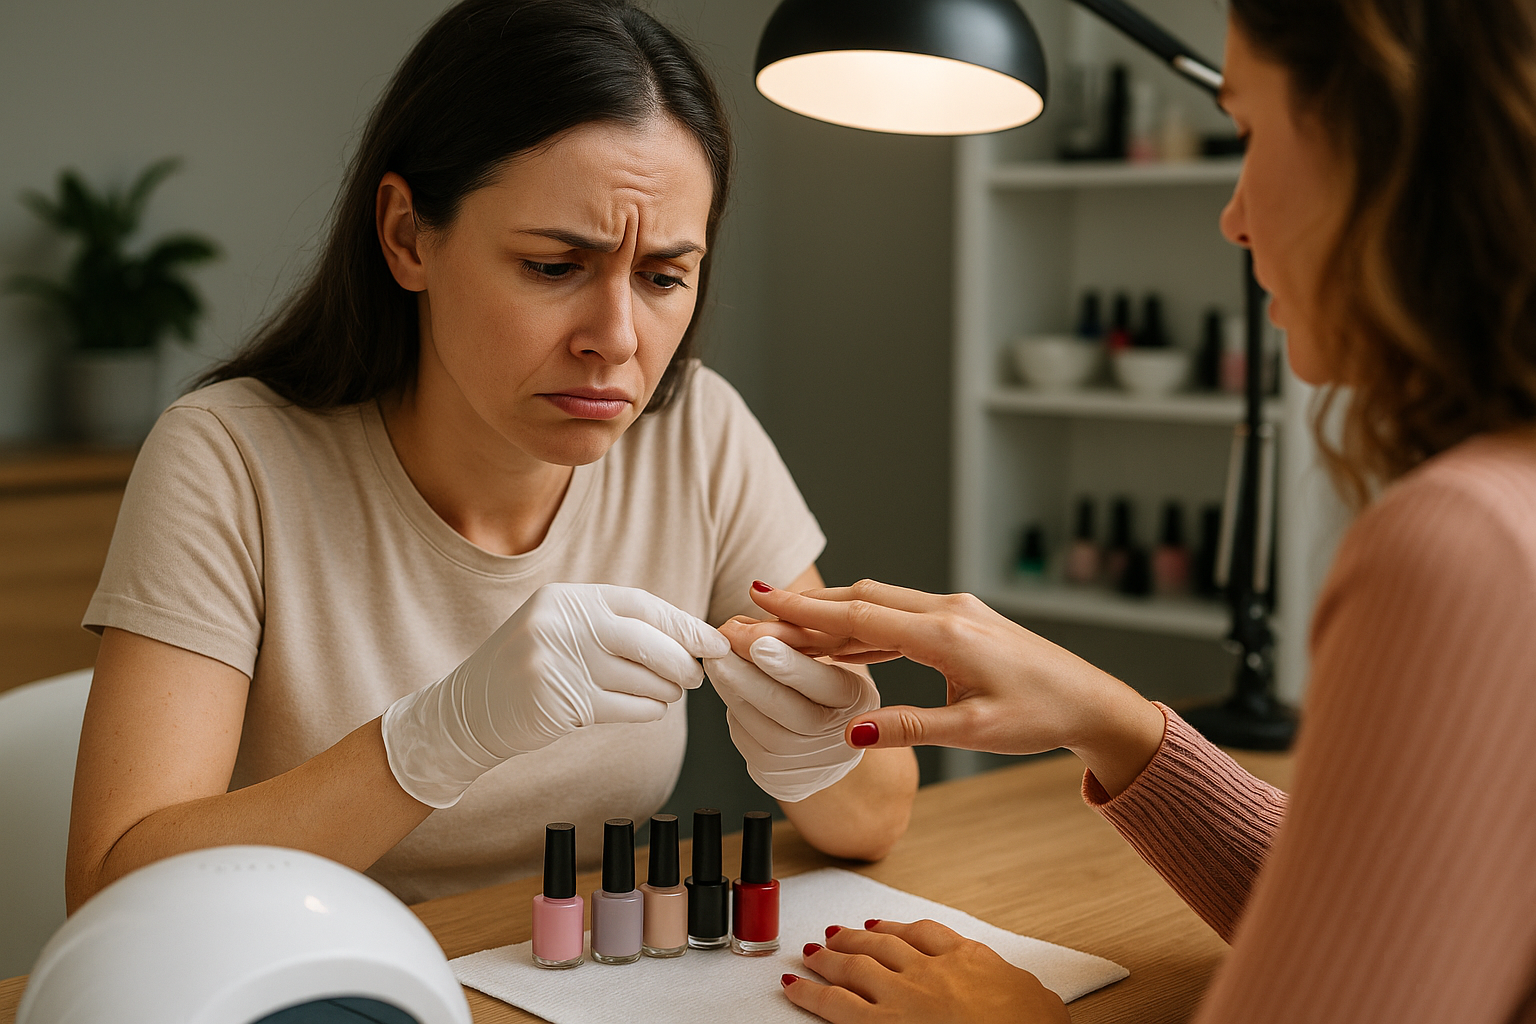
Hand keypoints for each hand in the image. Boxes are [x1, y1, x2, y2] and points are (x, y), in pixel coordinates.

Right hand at [382, 582, 728, 806]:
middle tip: (697, 675)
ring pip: (639, 677)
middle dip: (681, 660)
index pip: (641, 604)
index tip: (713, 641)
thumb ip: (608, 623)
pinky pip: (625, 707)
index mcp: (566, 597)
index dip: (684, 624)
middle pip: (646, 640)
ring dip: (666, 690)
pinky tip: (651, 710)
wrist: (467, 711)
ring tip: (670, 693)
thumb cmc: (526, 670)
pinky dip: (648, 710)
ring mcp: (557, 662)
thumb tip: (684, 635)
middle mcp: (560, 623)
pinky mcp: (558, 702)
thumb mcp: (559, 628)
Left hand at [702, 623, 878, 802]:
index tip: (758, 641)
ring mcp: (805, 761)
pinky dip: (733, 708)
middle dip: (746, 674)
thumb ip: (795, 640)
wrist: (829, 749)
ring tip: (715, 660)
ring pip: (757, 723)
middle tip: (719, 647)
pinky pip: (745, 738)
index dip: (789, 664)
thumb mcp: (827, 661)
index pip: (822, 682)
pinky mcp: (776, 776)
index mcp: (857, 701)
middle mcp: (836, 736)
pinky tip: (730, 687)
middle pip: (784, 706)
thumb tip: (741, 626)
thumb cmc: (825, 691)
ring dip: (730, 688)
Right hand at [736, 579, 1165, 796]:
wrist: (1090, 701)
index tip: (762, 598)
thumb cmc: (1040, 715)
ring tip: (789, 630)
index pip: (859, 617)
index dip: (806, 611)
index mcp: (944, 634)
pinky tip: (840, 644)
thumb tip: (853, 733)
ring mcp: (953, 613)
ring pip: (879, 606)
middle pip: (861, 601)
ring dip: (834, 617)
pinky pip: (899, 619)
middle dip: (808, 607)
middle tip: (760, 613)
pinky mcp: (959, 623)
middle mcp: (945, 611)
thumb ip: (911, 728)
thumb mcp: (974, 730)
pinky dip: (864, 629)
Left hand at [783, 919, 1069, 1023]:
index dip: (899, 928)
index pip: (926, 934)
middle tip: (836, 933)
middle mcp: (931, 970)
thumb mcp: (1040, 1002)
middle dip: (855, 938)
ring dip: (829, 957)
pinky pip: (836, 1004)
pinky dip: (810, 993)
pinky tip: (795, 987)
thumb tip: (1033, 996)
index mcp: (968, 959)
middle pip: (883, 943)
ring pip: (855, 966)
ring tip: (812, 952)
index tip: (883, 926)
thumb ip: (1024, 990)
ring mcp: (903, 996)